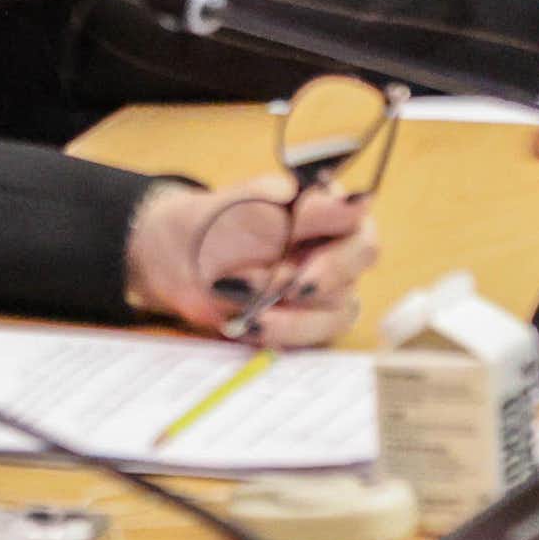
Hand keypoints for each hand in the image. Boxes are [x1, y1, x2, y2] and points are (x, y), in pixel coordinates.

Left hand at [126, 179, 376, 346]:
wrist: (175, 258)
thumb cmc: (217, 222)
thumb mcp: (258, 208)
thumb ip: (309, 211)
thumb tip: (363, 201)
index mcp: (327, 207)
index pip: (360, 228)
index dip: (340, 252)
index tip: (303, 269)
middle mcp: (333, 247)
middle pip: (354, 273)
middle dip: (315, 283)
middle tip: (286, 288)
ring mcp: (321, 288)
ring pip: (335, 312)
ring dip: (290, 312)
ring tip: (243, 301)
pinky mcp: (304, 321)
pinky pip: (310, 338)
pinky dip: (280, 332)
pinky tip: (248, 323)